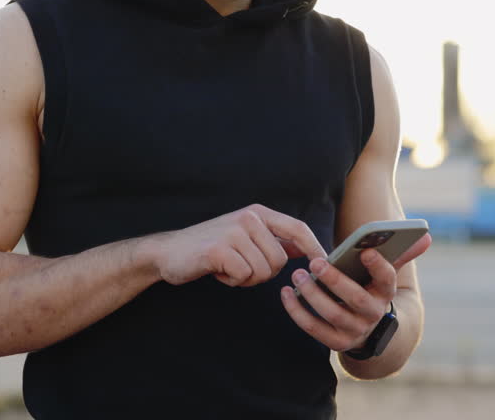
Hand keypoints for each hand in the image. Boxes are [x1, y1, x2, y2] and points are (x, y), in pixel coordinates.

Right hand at [153, 204, 325, 286]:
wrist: (169, 253)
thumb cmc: (212, 248)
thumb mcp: (247, 237)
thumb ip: (275, 240)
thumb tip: (308, 249)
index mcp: (259, 213)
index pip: (298, 228)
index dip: (315, 247)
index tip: (325, 264)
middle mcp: (249, 217)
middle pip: (280, 260)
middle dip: (265, 274)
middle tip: (242, 268)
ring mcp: (234, 231)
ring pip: (263, 271)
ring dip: (247, 278)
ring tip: (229, 268)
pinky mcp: (219, 249)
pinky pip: (244, 276)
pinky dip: (233, 281)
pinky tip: (219, 272)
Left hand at [280, 233, 431, 351]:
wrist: (369, 331)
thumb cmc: (370, 290)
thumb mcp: (385, 274)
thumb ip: (402, 253)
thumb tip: (426, 235)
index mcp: (386, 293)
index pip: (387, 279)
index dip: (378, 266)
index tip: (365, 251)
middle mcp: (373, 314)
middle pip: (355, 299)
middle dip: (335, 280)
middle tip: (315, 262)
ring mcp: (354, 331)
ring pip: (332, 314)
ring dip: (313, 295)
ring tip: (297, 275)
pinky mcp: (335, 343)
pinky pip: (313, 328)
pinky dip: (297, 311)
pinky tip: (286, 293)